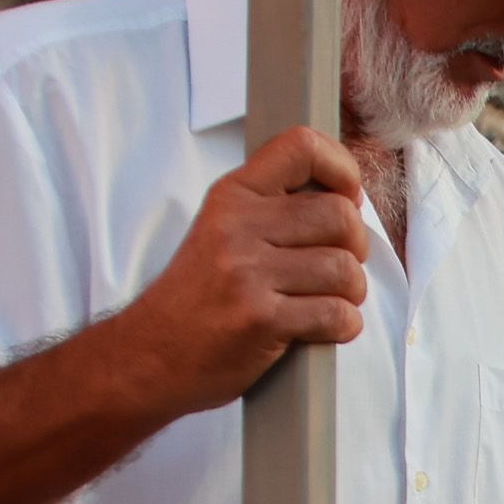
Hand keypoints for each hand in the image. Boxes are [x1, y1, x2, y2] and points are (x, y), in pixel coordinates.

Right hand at [104, 127, 370, 417]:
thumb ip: (272, 210)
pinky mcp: (260, 319)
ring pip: (344, 269)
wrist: (148, 356)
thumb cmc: (194, 300)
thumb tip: (345, 199)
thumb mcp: (221, 232)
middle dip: (355, 247)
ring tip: (330, 302)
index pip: (300, 146)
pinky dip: (343, 326)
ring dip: (351, 293)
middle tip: (339, 268)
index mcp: (232, 196)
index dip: (342, 168)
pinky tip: (323, 329)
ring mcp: (247, 273)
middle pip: (339, 215)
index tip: (347, 196)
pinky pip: (336, 314)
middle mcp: (238, 227)